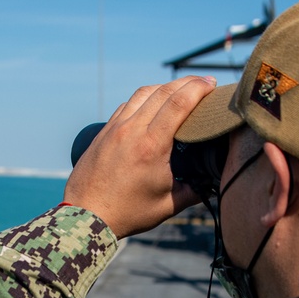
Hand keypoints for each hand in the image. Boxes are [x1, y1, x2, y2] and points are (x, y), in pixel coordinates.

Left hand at [63, 76, 216, 237]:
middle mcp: (132, 130)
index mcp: (152, 146)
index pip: (179, 103)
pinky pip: (127, 105)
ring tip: (180, 89)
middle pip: (163, 91)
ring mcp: (115, 128)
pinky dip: (144, 98)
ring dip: (164, 86)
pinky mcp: (104, 132)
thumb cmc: (127, 213)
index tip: (212, 83)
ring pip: (143, 93)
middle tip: (203, 82)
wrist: (86, 216)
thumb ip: (193, 192)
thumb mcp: (167, 206)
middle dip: (187, 82)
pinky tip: (152, 104)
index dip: (198, 88)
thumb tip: (211, 184)